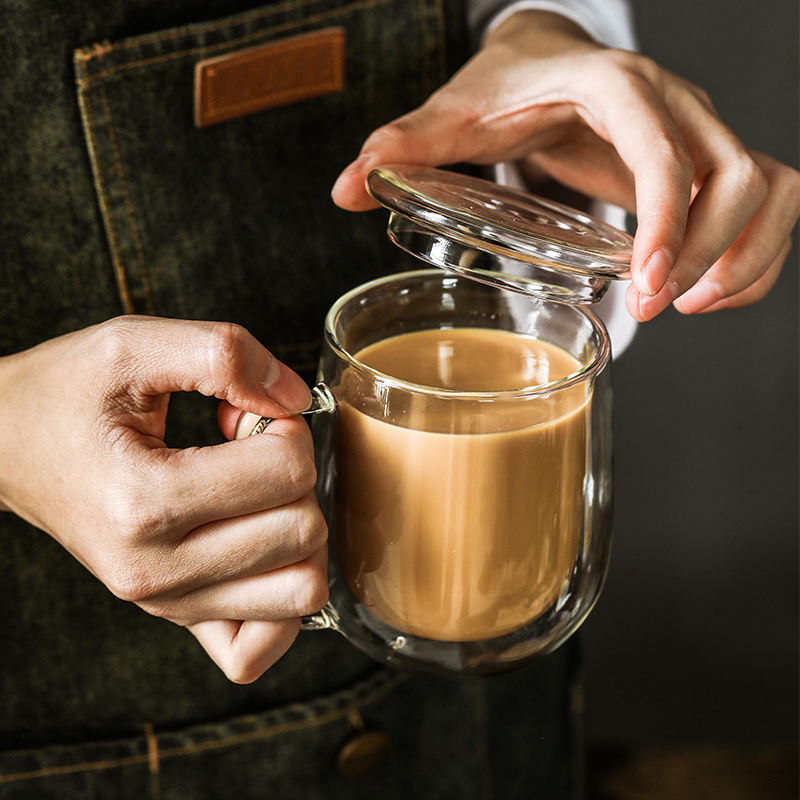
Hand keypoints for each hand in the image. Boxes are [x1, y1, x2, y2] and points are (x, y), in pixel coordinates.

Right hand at [0, 316, 326, 682]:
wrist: (2, 447)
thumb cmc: (64, 396)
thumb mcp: (133, 345)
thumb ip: (223, 354)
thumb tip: (295, 395)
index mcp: (145, 500)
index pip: (286, 472)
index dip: (287, 428)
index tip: (247, 416)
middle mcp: (155, 569)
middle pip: (302, 531)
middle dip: (296, 476)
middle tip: (249, 451)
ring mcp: (164, 602)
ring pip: (300, 591)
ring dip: (298, 532)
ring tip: (251, 496)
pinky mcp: (172, 616)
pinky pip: (260, 647)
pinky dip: (280, 599)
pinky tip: (258, 548)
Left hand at [332, 11, 798, 320]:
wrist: (544, 58)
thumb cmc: (506, 86)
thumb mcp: (456, 111)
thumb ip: (406, 145)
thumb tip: (347, 187)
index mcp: (615, 88)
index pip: (664, 148)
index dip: (667, 216)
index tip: (645, 282)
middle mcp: (673, 105)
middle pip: (738, 174)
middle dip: (709, 252)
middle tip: (656, 309)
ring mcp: (698, 133)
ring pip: (768, 189)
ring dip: (747, 256)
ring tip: (692, 307)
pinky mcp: (703, 163)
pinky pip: (766, 204)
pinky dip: (753, 256)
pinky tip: (706, 295)